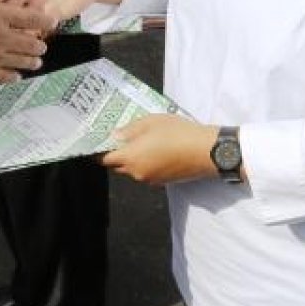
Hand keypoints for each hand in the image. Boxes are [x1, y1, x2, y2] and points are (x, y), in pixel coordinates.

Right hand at [0, 0, 46, 83]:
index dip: (42, 19)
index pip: (28, 18)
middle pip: (27, 42)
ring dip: (29, 62)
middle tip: (43, 47)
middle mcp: (1, 37)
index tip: (52, 21)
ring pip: (18, 61)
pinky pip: (2, 76)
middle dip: (37, 44)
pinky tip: (14, 77)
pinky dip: (11, 76)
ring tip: (36, 63)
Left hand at [102, 114, 216, 186]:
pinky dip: (146, 164)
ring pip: (133, 170)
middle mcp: (136, 173)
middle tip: (121, 139)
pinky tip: (157, 151)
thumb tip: (115, 136)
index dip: (99, 151)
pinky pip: (146, 173)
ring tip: (142, 142)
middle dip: (116, 155)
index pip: (104, 159)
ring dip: (132, 159)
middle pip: (117, 166)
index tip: (98, 142)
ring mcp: (150, 180)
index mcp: (130, 158)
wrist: (206, 152)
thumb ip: (129, 130)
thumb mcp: (150, 122)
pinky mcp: (162, 182)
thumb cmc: (177, 133)